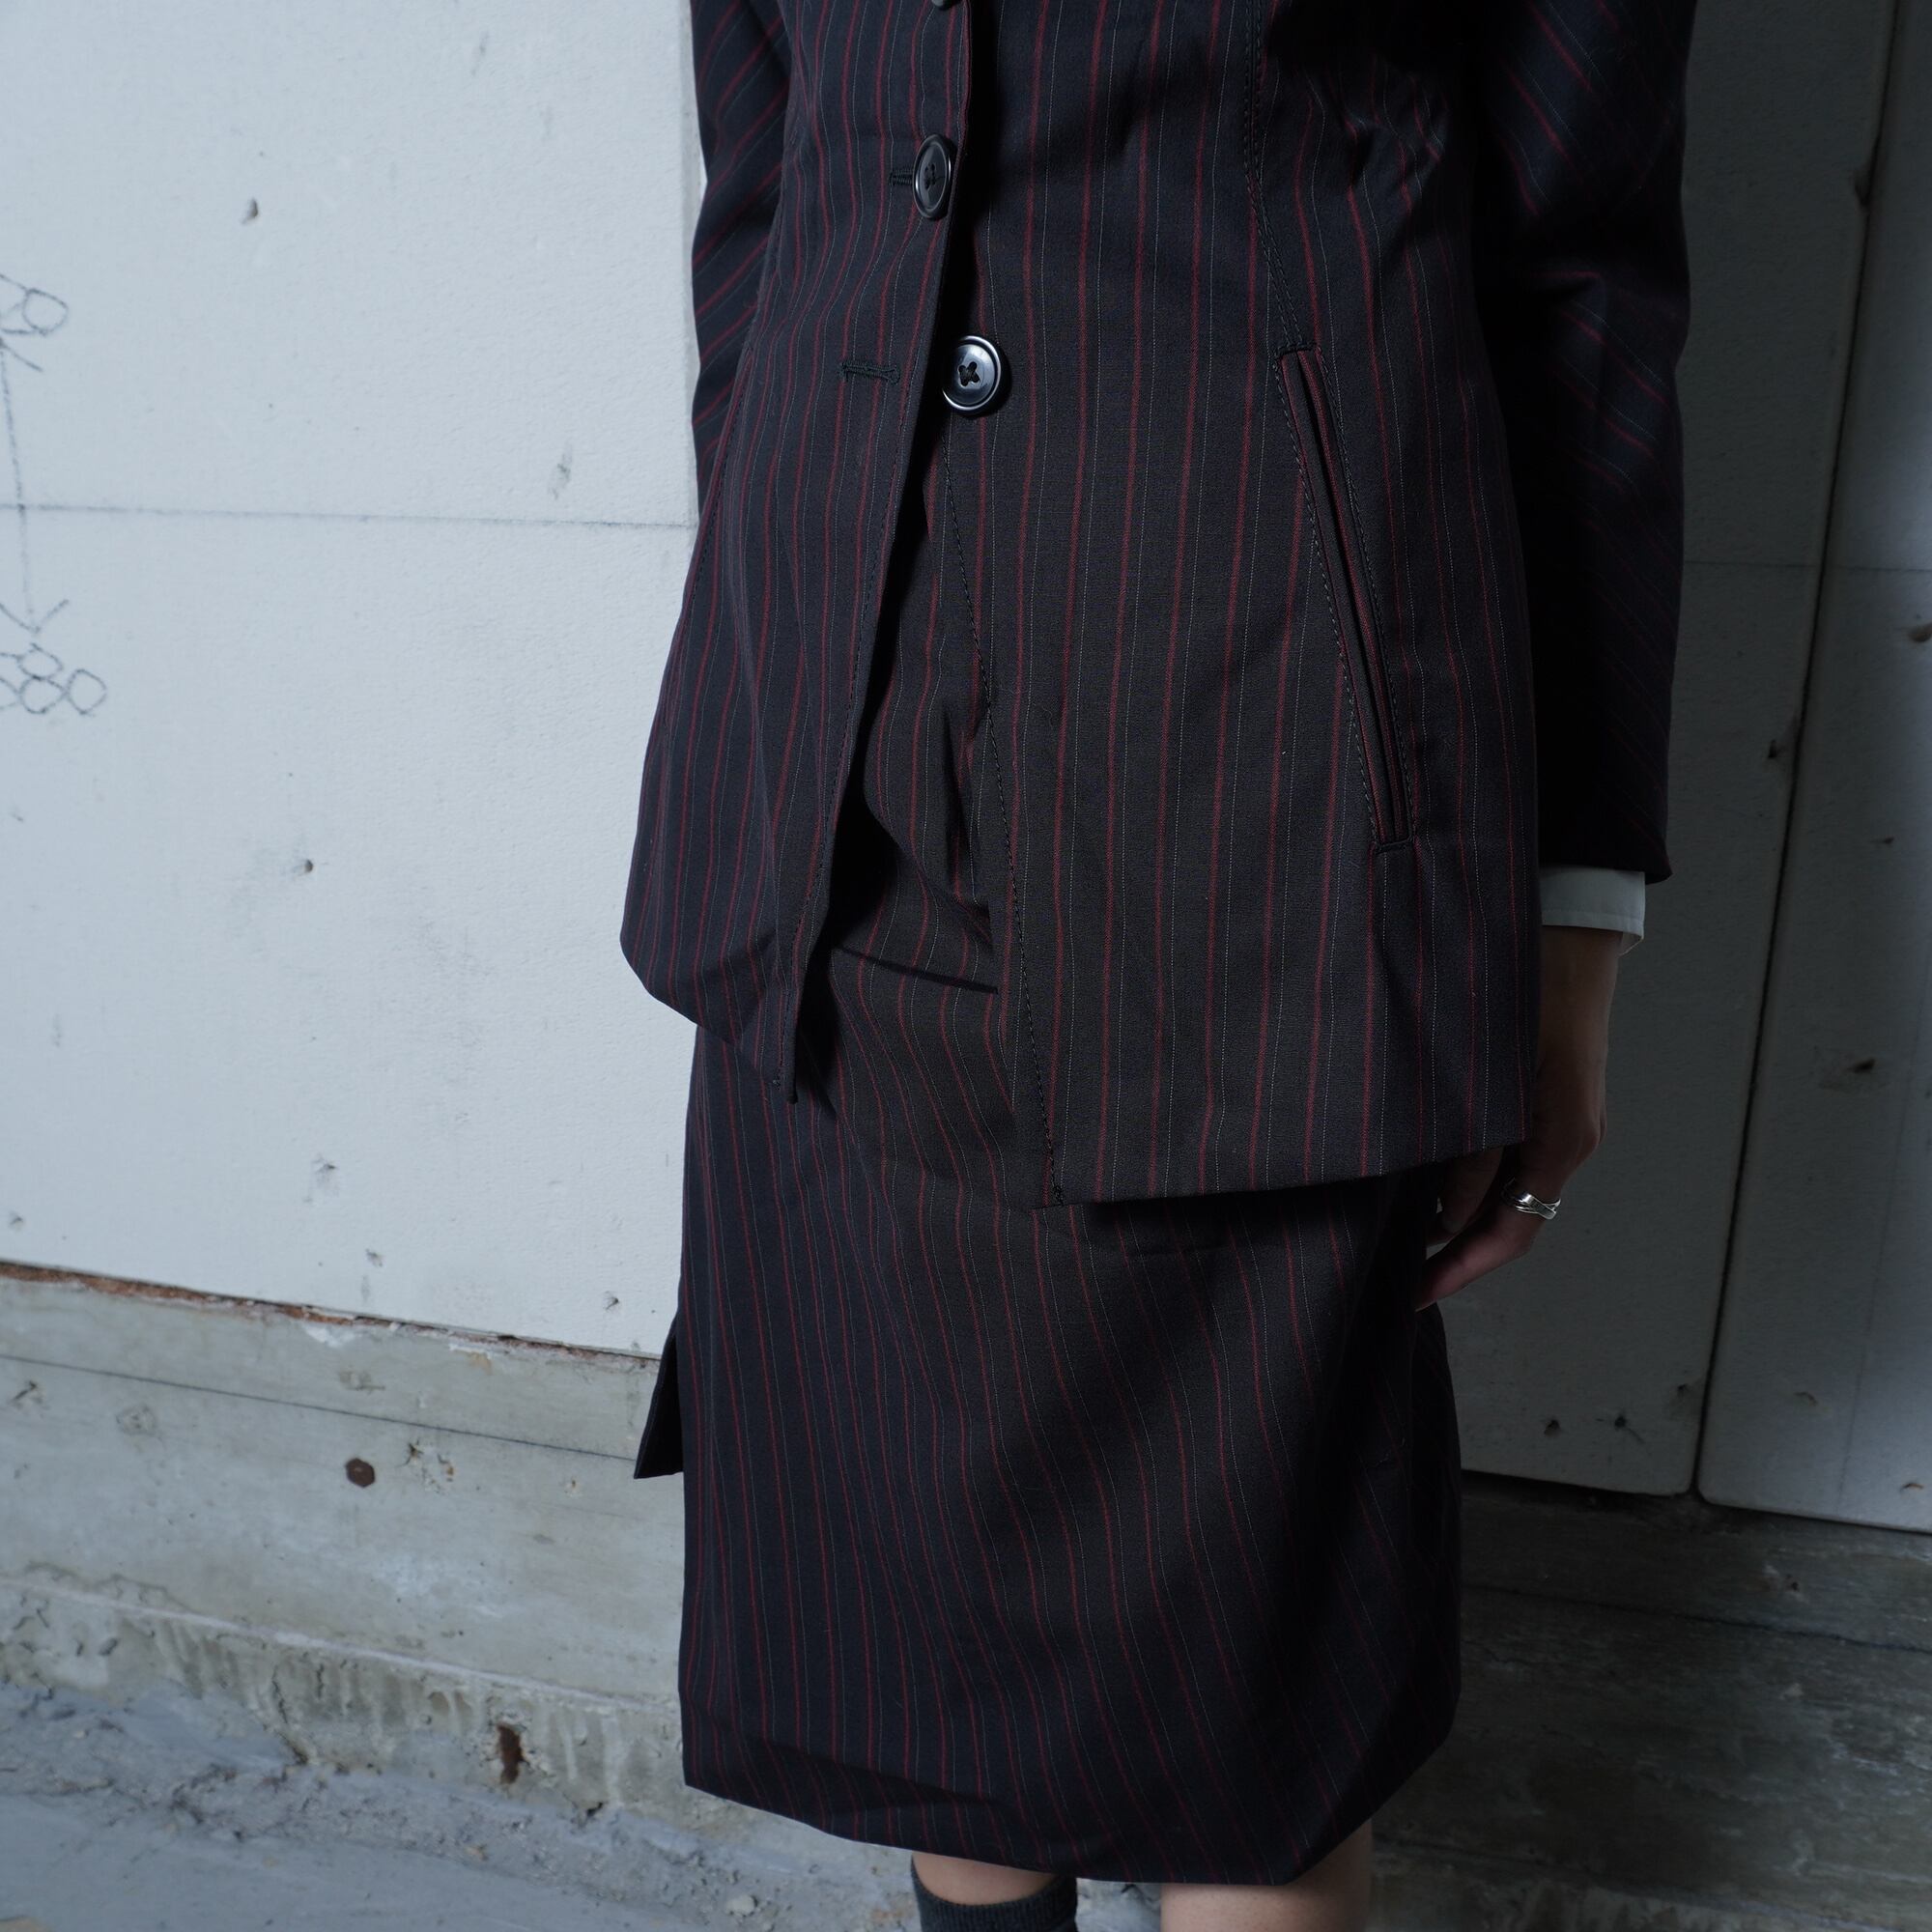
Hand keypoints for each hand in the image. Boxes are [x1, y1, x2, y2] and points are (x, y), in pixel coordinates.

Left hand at [1414, 925, 1622, 1309]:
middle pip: (1506, 1219)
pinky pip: (1503, 1158)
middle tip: (1393, 1275)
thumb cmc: (1528, 992)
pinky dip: (1464, 1179)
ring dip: (1455, 1215)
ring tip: (1395, 1235)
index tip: (1415, 1294)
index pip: (1511, 1232)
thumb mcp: (1495, 1076)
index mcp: (1562, 1141)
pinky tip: (1421, 1181)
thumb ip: (1474, 1147)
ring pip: (1502, 1190)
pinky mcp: (1540, 1099)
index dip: (1462, 1269)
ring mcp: (1556, 1121)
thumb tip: (1447, 1217)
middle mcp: (1564, 1140)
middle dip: (1453, 1251)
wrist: (1567, 933)